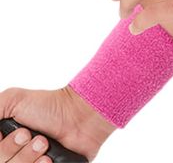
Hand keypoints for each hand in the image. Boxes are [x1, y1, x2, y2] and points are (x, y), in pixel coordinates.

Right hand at [0, 85, 114, 161]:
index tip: (21, 133)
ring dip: (29, 160)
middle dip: (18, 152)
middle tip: (35, 137)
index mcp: (3, 144)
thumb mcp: (12, 100)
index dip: (3, 148)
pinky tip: (49, 160)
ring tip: (45, 145)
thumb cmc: (49, 106)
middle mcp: (12, 157)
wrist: (81, 116)